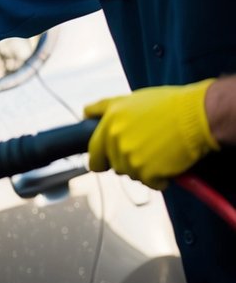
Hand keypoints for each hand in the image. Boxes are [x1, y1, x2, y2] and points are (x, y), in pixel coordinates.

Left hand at [85, 79, 218, 188]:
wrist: (197, 116)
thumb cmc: (168, 105)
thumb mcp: (129, 99)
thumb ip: (104, 108)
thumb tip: (85, 113)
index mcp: (109, 124)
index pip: (94, 153)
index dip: (100, 160)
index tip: (106, 163)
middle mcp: (115, 142)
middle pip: (115, 166)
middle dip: (127, 162)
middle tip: (147, 151)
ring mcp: (131, 159)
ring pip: (133, 175)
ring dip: (145, 170)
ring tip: (160, 153)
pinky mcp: (148, 173)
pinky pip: (151, 183)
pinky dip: (161, 179)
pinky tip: (169, 164)